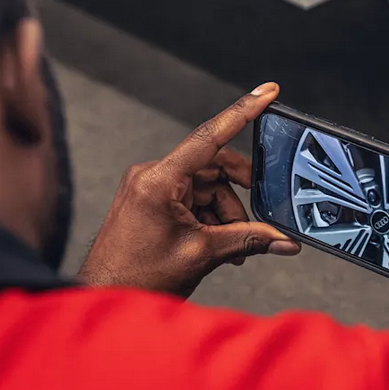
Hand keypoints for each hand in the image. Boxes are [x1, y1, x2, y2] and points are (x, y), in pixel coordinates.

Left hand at [76, 83, 300, 297]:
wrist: (104, 297)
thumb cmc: (137, 278)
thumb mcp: (202, 254)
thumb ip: (248, 240)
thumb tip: (284, 241)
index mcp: (159, 180)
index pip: (209, 137)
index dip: (243, 112)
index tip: (267, 92)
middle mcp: (151, 176)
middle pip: (213, 169)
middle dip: (237, 198)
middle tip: (257, 224)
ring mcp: (148, 187)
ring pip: (205, 188)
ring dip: (225, 215)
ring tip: (232, 248)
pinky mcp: (149, 200)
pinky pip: (191, 198)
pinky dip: (209, 219)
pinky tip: (218, 245)